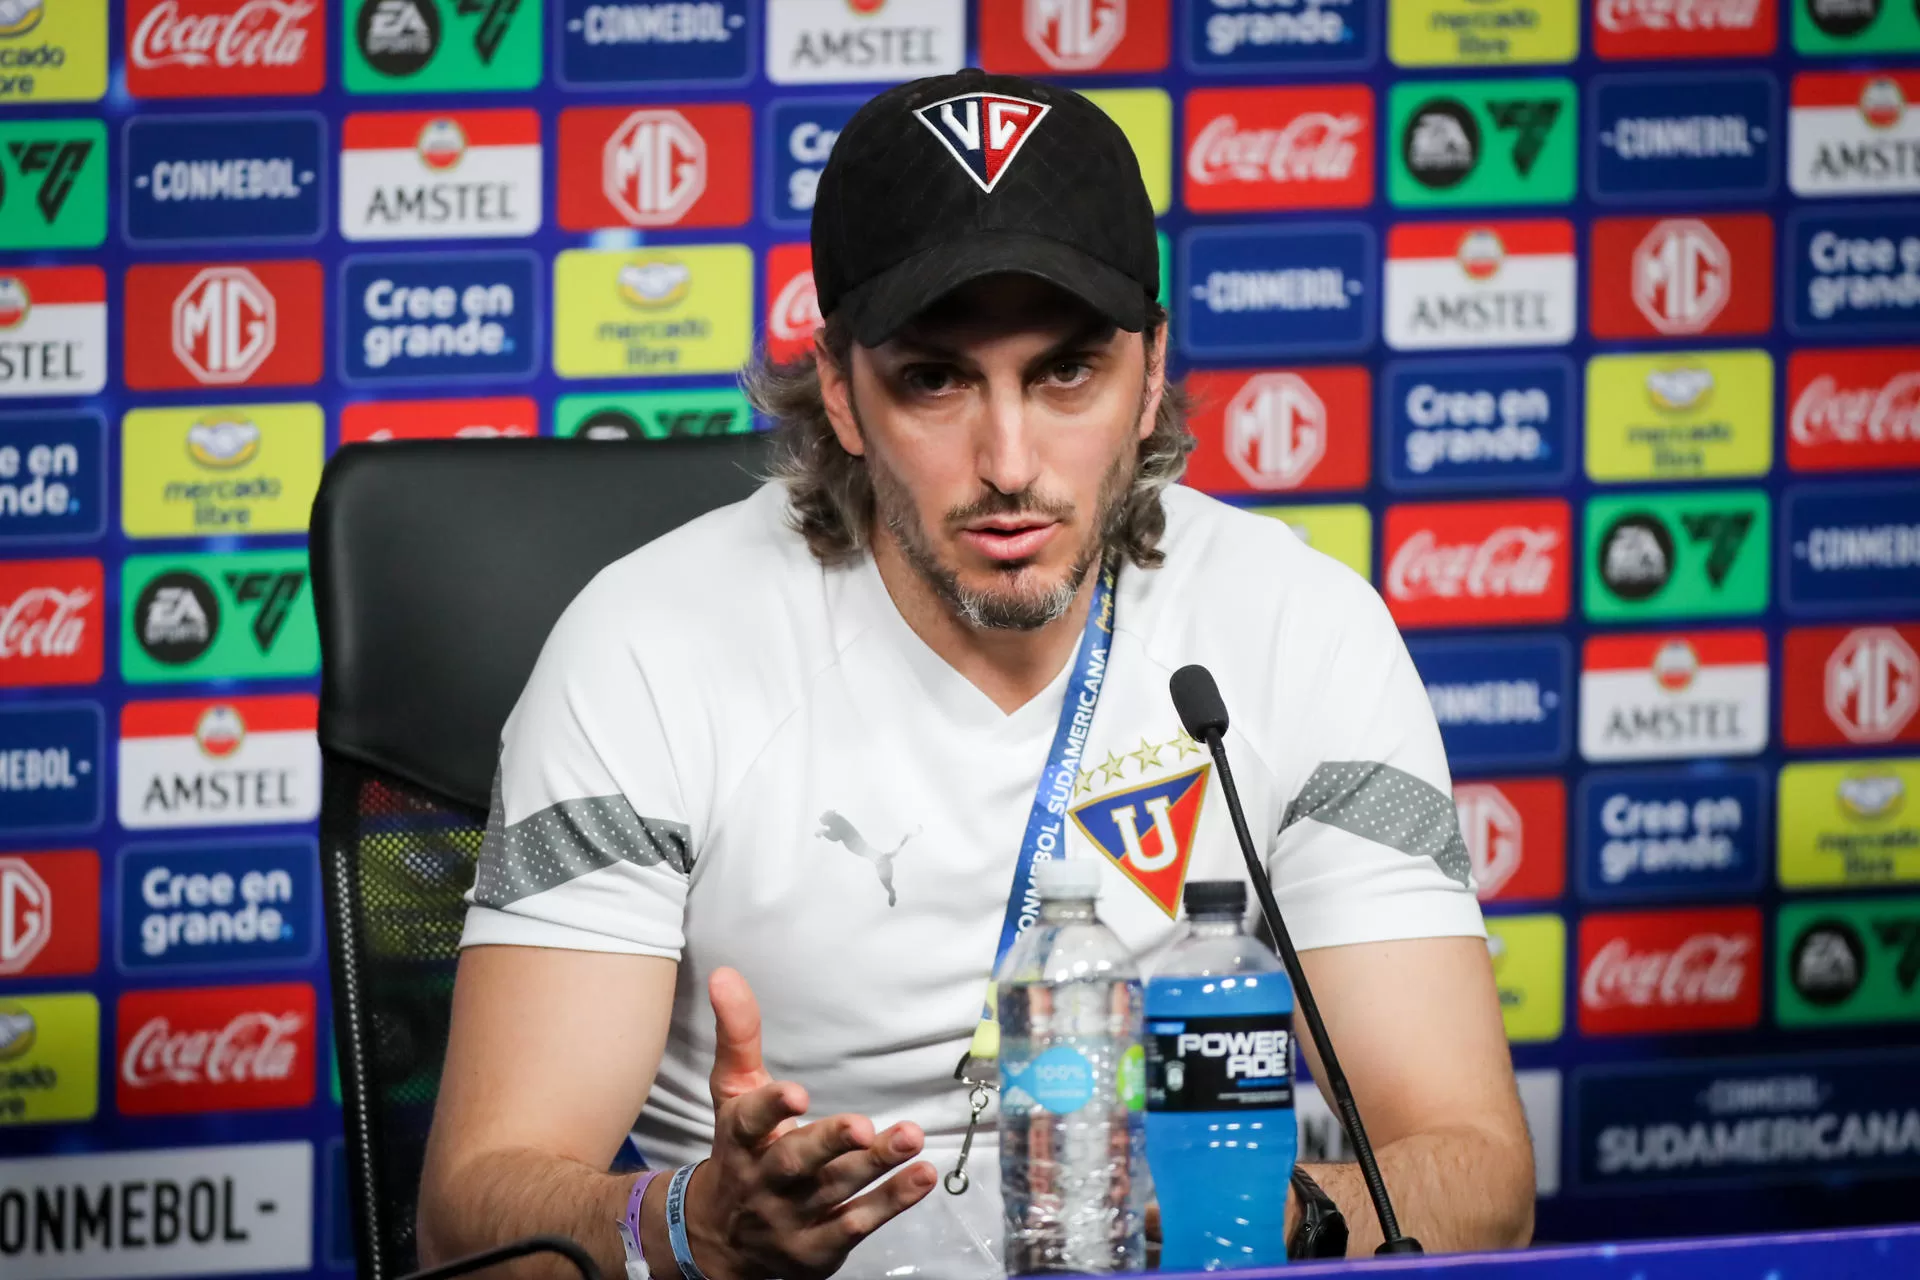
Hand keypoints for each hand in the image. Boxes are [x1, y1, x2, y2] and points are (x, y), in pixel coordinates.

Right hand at [680, 967, 937, 1279]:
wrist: (721, 1238)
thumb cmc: (741, 1150)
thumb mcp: (734, 1093)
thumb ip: (738, 1036)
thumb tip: (725, 973)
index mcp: (740, 1139)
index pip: (750, 1121)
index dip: (772, 1107)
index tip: (797, 1093)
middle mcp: (764, 1179)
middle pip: (796, 1162)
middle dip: (828, 1143)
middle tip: (861, 1125)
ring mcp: (791, 1217)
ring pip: (835, 1191)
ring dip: (875, 1166)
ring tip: (910, 1137)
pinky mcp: (820, 1246)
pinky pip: (857, 1224)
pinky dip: (892, 1202)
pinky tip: (922, 1176)